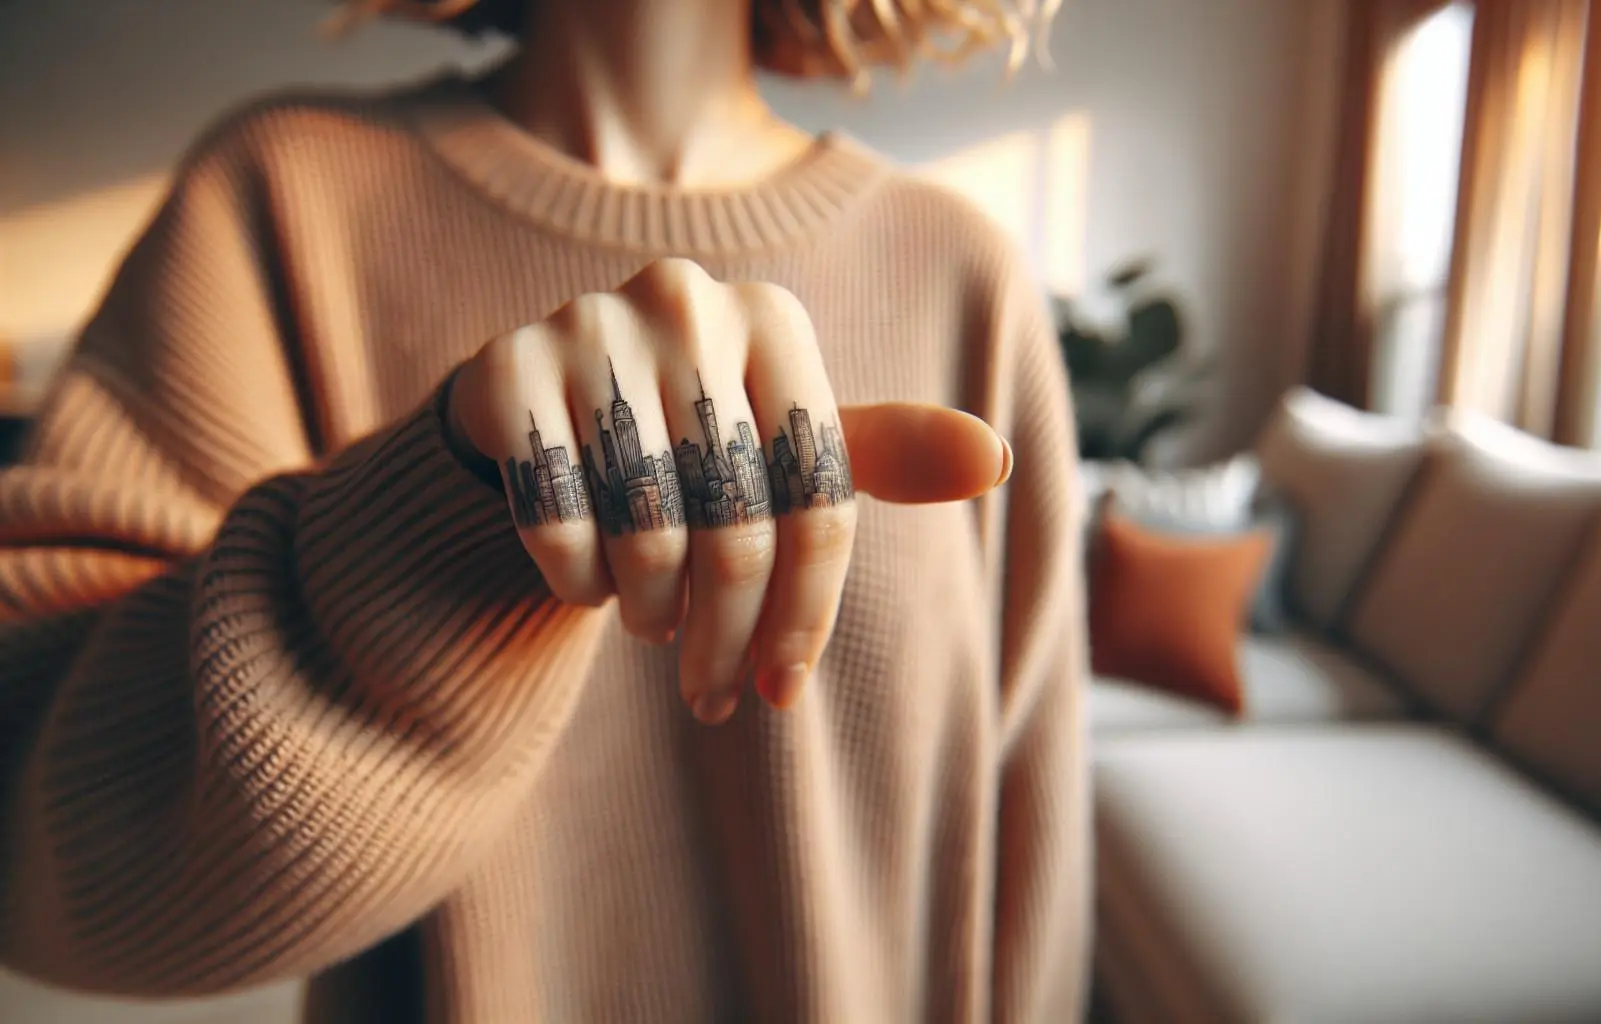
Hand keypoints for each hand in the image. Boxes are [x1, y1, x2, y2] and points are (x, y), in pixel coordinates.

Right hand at [447, 259, 1009, 723]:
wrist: (548, 401)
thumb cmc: (691, 436)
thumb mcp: (783, 441)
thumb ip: (879, 456)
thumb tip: (995, 458)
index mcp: (773, 318)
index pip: (818, 499)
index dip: (806, 612)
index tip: (781, 688)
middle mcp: (686, 302)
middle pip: (736, 529)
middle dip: (727, 638)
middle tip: (711, 691)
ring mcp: (587, 327)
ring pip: (647, 537)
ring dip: (651, 616)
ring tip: (652, 623)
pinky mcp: (505, 368)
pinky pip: (557, 525)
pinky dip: (577, 582)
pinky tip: (588, 580)